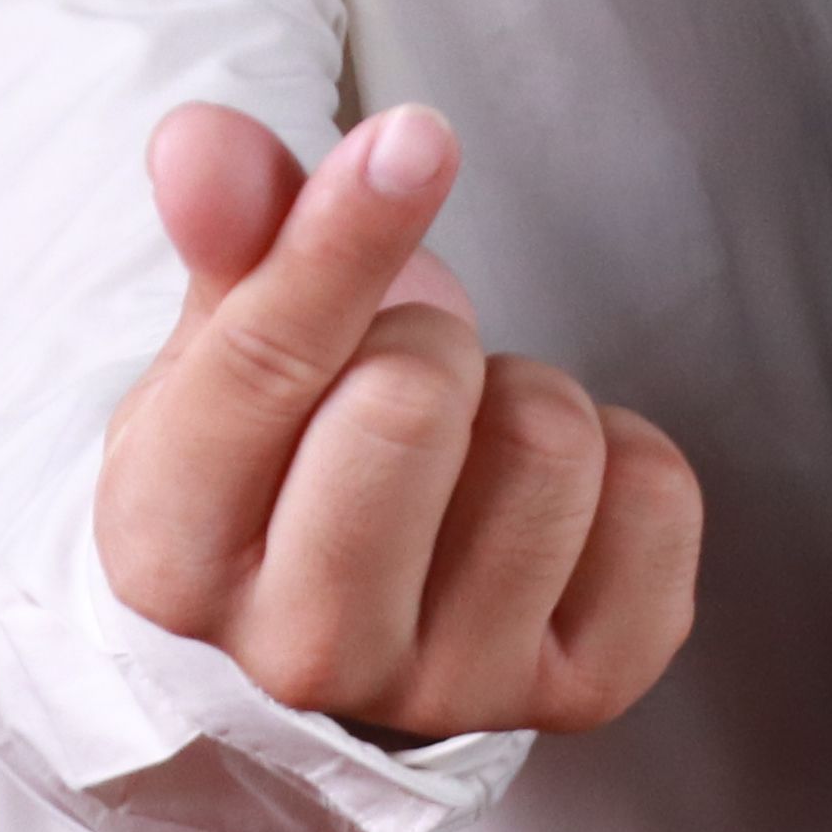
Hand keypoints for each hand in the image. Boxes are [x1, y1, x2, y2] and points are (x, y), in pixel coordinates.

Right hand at [97, 104, 704, 743]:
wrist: (338, 621)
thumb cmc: (278, 464)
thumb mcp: (222, 349)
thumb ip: (227, 237)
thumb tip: (204, 140)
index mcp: (171, 558)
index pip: (267, 367)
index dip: (347, 230)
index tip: (413, 140)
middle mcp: (300, 652)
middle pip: (413, 400)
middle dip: (427, 340)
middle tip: (401, 378)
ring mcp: (449, 688)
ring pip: (550, 440)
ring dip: (524, 397)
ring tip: (470, 446)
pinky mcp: (584, 691)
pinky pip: (659, 495)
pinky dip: (625, 457)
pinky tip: (548, 494)